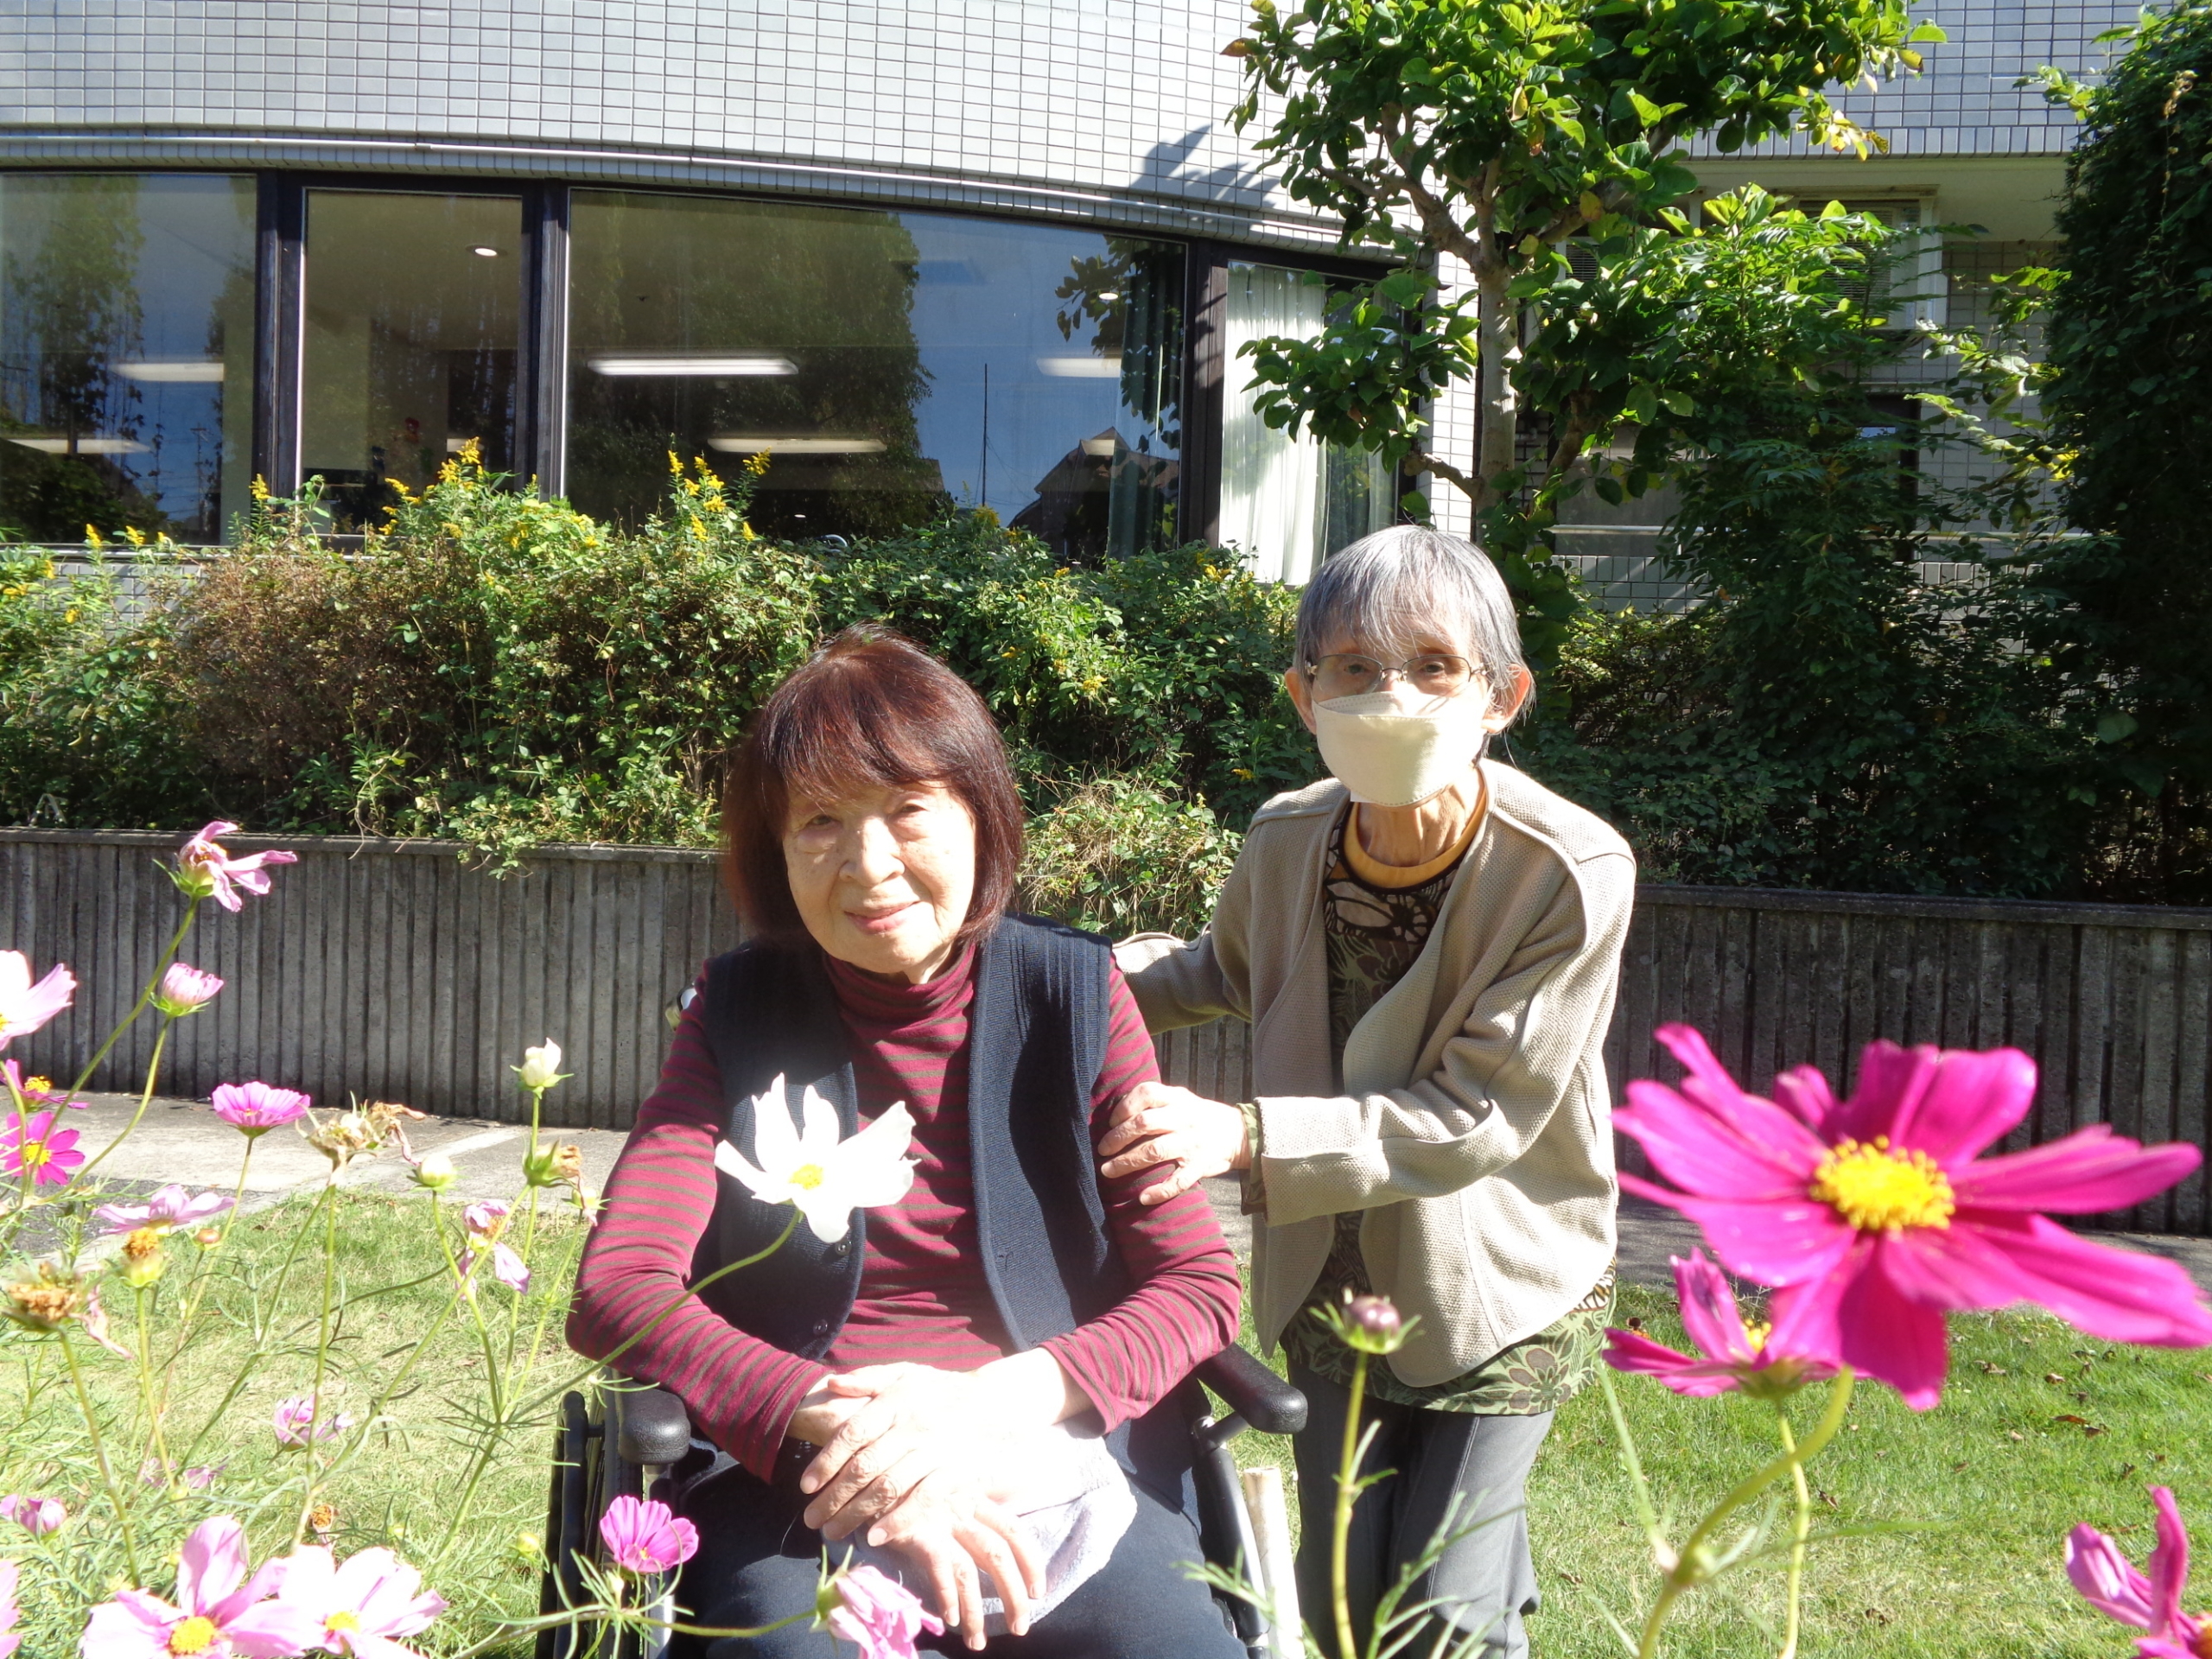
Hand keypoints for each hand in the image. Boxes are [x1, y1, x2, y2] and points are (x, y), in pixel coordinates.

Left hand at [799, 1364, 993, 1537]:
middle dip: (833, 1497)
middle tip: (812, 1519)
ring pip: (887, 1487)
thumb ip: (869, 1379)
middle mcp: (913, 1426)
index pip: (852, 1433)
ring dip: (856, 1514)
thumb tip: (832, 1383)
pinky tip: (876, 1536)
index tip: (806, 1486)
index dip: (826, 1461)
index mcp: (896, 1401)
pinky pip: (922, 1501)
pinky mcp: (955, 1473)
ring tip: (833, 1531)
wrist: (997, 1403)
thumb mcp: (907, 1373)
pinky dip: (898, 1521)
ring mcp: (935, 1451)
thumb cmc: (943, 1391)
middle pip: (864, 1467)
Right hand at [868, 1472, 1046, 1649]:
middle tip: (1020, 1627)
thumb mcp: (950, 1480)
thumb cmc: (912, 1483)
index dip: (1030, 1561)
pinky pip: (940, 1571)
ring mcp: (940, 1522)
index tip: (1039, 1590)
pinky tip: (950, 1620)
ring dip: (976, 1611)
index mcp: (975, 1496)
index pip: (1014, 1530)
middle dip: (1013, 1594)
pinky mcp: (918, 1534)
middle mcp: (962, 1508)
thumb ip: (984, 1487)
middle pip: (998, 1555)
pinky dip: (947, 1597)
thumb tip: (1021, 1484)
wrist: (873, 1475)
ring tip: (979, 1642)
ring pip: (969, 1571)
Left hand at [1096, 1081, 1248, 1204]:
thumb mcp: (1182, 1099)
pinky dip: (1160, 1190)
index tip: (1111, 1122)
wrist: (1239, 1133)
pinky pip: (1179, 1181)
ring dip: (1128, 1162)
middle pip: (1145, 1123)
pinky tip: (1143, 1197)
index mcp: (1178, 1099)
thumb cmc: (1199, 1116)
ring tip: (1108, 1171)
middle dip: (1118, 1137)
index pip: (1147, 1093)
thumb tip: (1117, 1113)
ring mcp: (1193, 1143)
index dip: (1125, 1107)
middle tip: (1102, 1150)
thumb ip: (1157, 1102)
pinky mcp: (1200, 1166)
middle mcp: (1185, 1118)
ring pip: (1156, 1151)